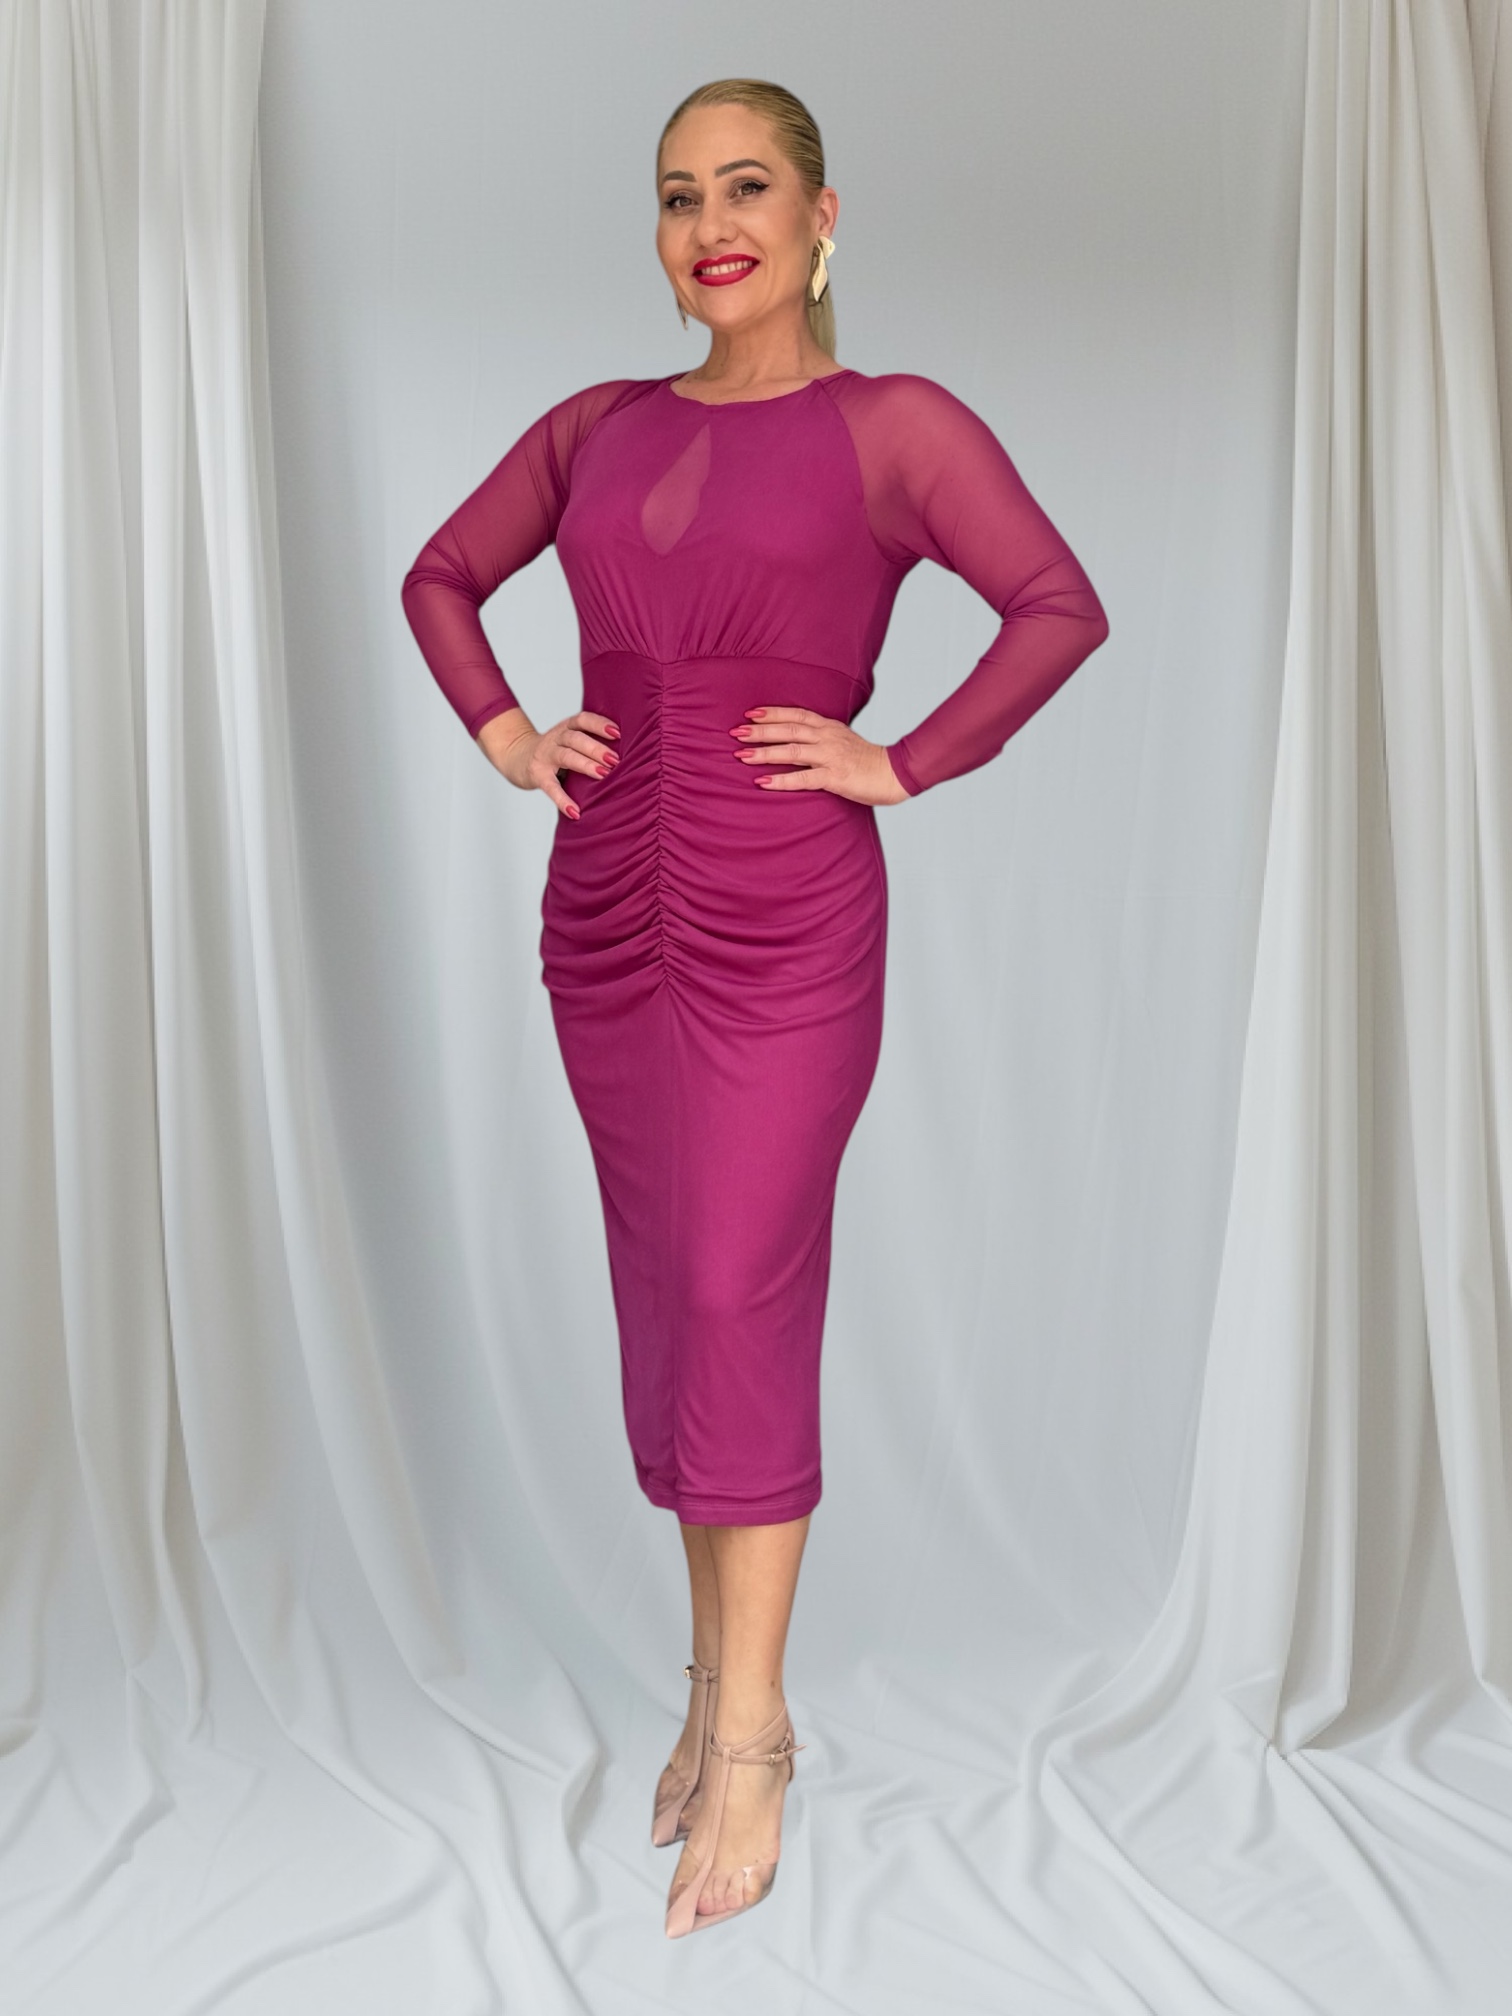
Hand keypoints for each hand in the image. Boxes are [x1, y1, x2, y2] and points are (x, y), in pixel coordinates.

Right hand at [477, 704, 619, 819]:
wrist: (516, 757)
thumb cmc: (555, 751)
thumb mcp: (569, 740)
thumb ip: (589, 742)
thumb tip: (627, 754)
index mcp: (566, 728)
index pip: (583, 719)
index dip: (599, 724)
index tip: (617, 732)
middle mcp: (555, 738)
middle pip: (576, 738)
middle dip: (597, 748)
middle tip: (615, 760)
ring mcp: (545, 756)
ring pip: (566, 756)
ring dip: (586, 765)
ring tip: (603, 775)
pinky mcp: (537, 775)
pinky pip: (551, 787)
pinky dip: (562, 800)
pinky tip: (575, 812)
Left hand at [729, 707, 910, 805]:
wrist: (894, 773)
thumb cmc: (867, 760)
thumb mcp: (843, 740)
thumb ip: (822, 737)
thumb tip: (798, 739)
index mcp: (829, 727)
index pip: (796, 714)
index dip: (773, 712)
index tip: (751, 713)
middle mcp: (827, 737)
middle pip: (788, 729)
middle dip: (760, 730)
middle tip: (736, 732)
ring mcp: (830, 756)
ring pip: (792, 751)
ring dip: (765, 753)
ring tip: (742, 755)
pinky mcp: (835, 777)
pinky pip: (803, 778)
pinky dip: (781, 780)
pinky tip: (763, 782)